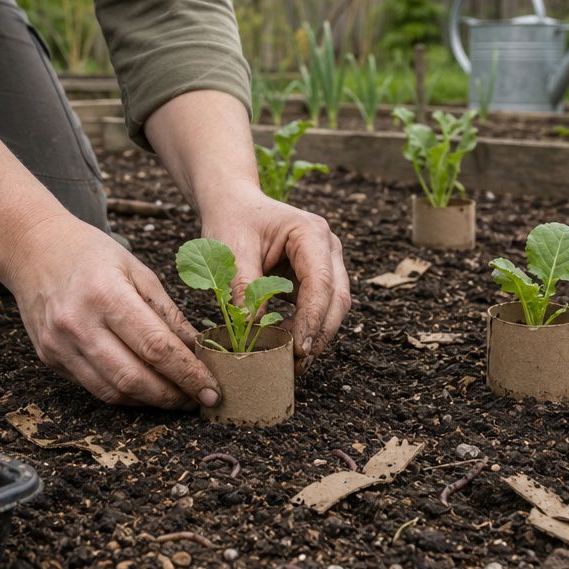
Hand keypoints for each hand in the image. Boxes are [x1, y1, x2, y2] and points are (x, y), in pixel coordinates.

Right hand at [8, 214, 220, 408]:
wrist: (33, 249)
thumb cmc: (91, 254)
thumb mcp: (138, 270)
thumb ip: (167, 313)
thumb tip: (198, 350)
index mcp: (106, 295)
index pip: (155, 347)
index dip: (188, 374)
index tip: (212, 389)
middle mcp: (79, 324)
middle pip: (134, 378)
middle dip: (173, 396)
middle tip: (200, 400)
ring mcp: (59, 345)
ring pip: (113, 392)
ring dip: (151, 402)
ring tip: (178, 398)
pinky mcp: (49, 359)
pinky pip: (94, 388)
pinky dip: (125, 394)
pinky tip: (146, 389)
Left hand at [199, 185, 351, 369]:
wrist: (232, 205)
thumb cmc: (232, 221)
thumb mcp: (231, 251)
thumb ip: (244, 287)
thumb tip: (254, 327)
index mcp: (310, 233)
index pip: (320, 282)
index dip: (313, 319)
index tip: (300, 349)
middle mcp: (327, 247)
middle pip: (337, 298)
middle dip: (320, 333)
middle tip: (298, 363)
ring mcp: (326, 262)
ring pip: (333, 306)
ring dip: (315, 334)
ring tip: (291, 361)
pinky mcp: (315, 277)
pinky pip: (318, 307)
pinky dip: (306, 328)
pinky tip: (287, 345)